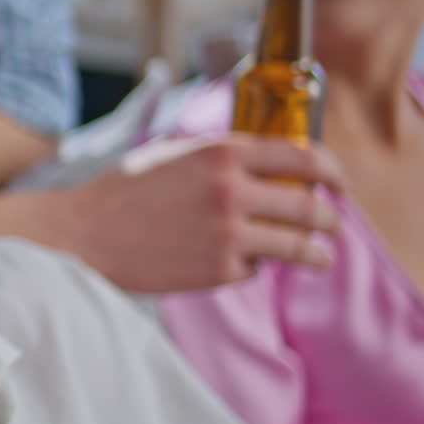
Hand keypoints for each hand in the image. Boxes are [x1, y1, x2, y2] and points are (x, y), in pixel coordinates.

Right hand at [64, 134, 345, 292]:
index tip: (339, 182)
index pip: (300, 155)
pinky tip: (239, 263)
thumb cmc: (123, 191)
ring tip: (321, 256)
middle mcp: (231, 190)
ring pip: (298, 245)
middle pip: (308, 204)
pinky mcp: (219, 271)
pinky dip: (253, 267)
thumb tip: (268, 161)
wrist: (84, 235)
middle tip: (333, 222)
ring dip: (318, 252)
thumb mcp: (173, 155)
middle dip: (330, 217)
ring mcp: (228, 233)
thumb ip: (219, 155)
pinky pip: (256, 270)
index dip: (330, 170)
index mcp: (220, 153)